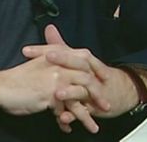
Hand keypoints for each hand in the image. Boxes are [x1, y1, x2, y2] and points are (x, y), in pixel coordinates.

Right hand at [0, 54, 97, 117]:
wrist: (1, 87)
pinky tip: (69, 128)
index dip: (95, 72)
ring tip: (94, 125)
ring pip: (80, 97)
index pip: (84, 60)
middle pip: (87, 78)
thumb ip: (54, 65)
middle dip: (98, 95)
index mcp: (56, 55)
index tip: (103, 84)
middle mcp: (59, 65)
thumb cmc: (17, 79)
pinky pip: (66, 111)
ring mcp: (56, 79)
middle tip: (105, 106)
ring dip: (88, 113)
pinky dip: (69, 122)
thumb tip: (69, 72)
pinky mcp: (52, 94)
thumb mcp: (38, 66)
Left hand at [23, 25, 140, 119]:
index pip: (63, 50)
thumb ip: (61, 45)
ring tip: (56, 93)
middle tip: (47, 58)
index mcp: (81, 60)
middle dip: (62, 60)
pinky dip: (74, 115)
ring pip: (82, 89)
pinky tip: (63, 117)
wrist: (120, 91)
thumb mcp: (77, 59)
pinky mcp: (94, 106)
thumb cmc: (94, 74)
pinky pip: (84, 111)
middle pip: (76, 63)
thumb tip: (49, 28)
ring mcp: (91, 90)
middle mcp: (88, 72)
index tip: (26, 51)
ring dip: (69, 91)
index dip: (45, 49)